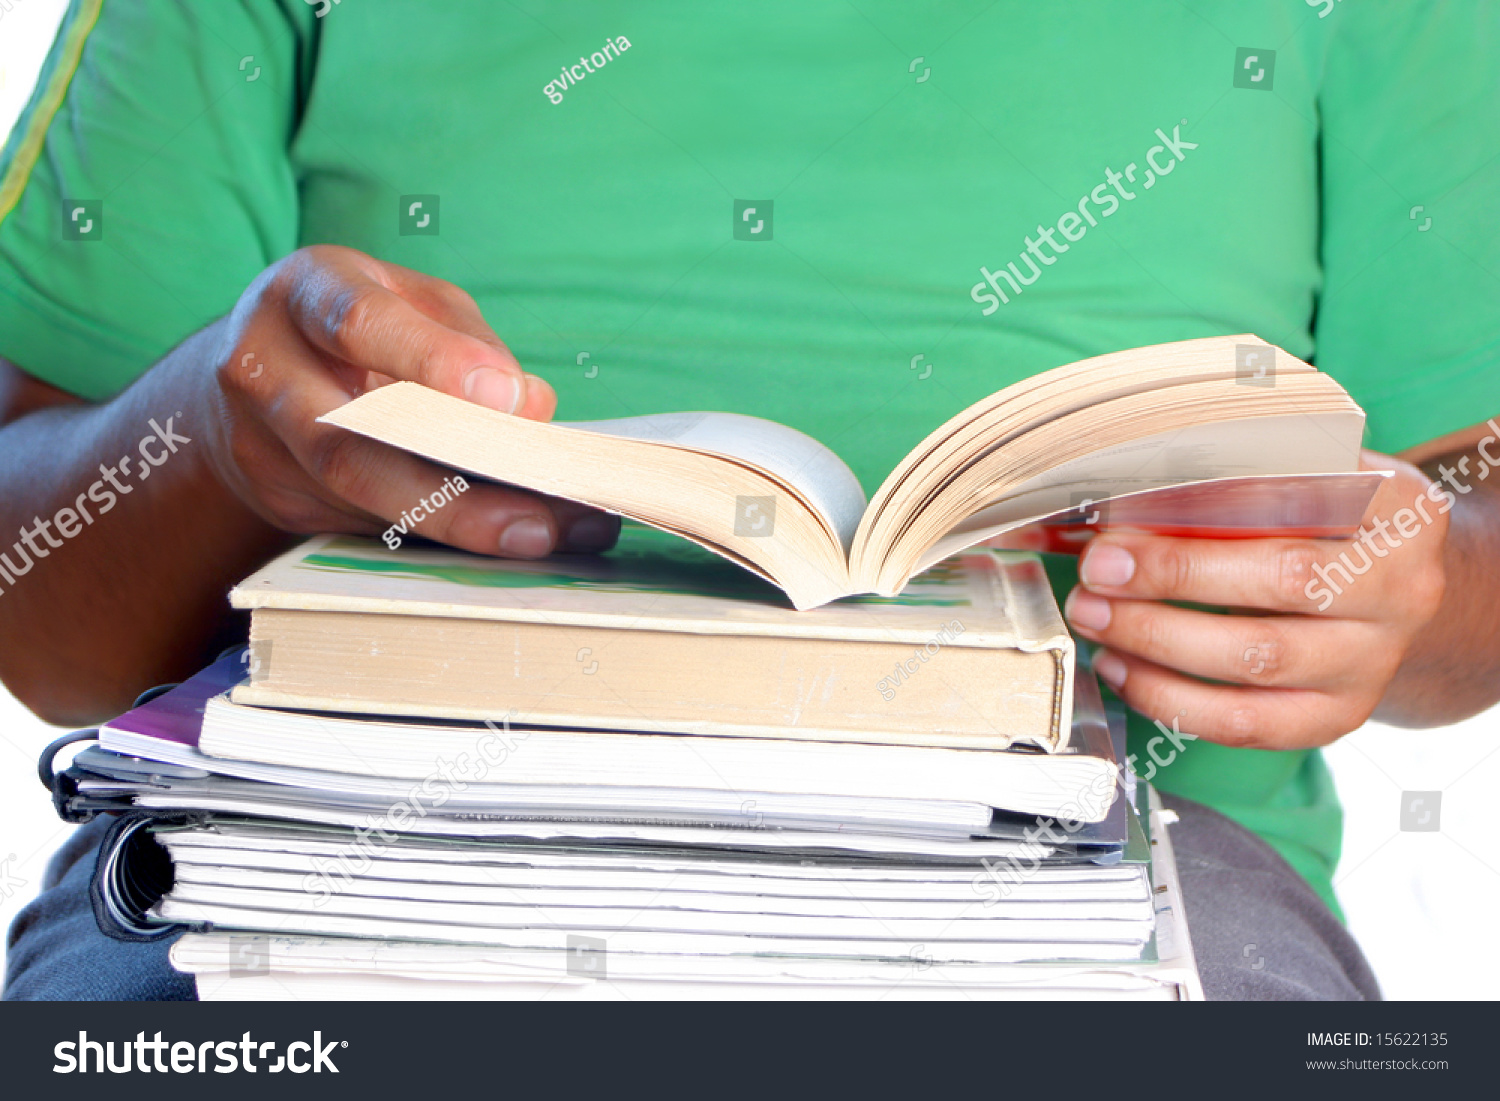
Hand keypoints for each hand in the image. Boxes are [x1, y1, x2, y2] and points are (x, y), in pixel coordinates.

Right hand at [199, 245, 617, 556]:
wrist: (250, 367)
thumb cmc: (356, 325)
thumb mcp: (410, 300)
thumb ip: (469, 342)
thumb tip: (528, 406)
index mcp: (305, 293)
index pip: (359, 323)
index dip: (432, 360)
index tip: (504, 396)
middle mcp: (264, 368)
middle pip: (349, 444)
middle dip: (448, 494)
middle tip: (534, 521)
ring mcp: (261, 445)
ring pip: (359, 497)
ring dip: (455, 524)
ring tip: (533, 535)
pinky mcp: (279, 499)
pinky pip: (363, 523)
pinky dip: (435, 531)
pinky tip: (496, 538)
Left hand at [1063, 453, 1447, 747]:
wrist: (1386, 594)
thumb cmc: (1322, 523)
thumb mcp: (1302, 479)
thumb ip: (1233, 482)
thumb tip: (1121, 504)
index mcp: (1397, 510)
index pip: (1296, 501)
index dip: (1208, 512)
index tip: (1122, 526)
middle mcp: (1400, 588)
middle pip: (1281, 582)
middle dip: (1171, 577)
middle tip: (1095, 573)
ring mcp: (1374, 662)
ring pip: (1257, 660)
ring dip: (1156, 640)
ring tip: (1094, 618)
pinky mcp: (1338, 717)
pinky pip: (1246, 723)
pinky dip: (1170, 698)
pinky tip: (1121, 668)